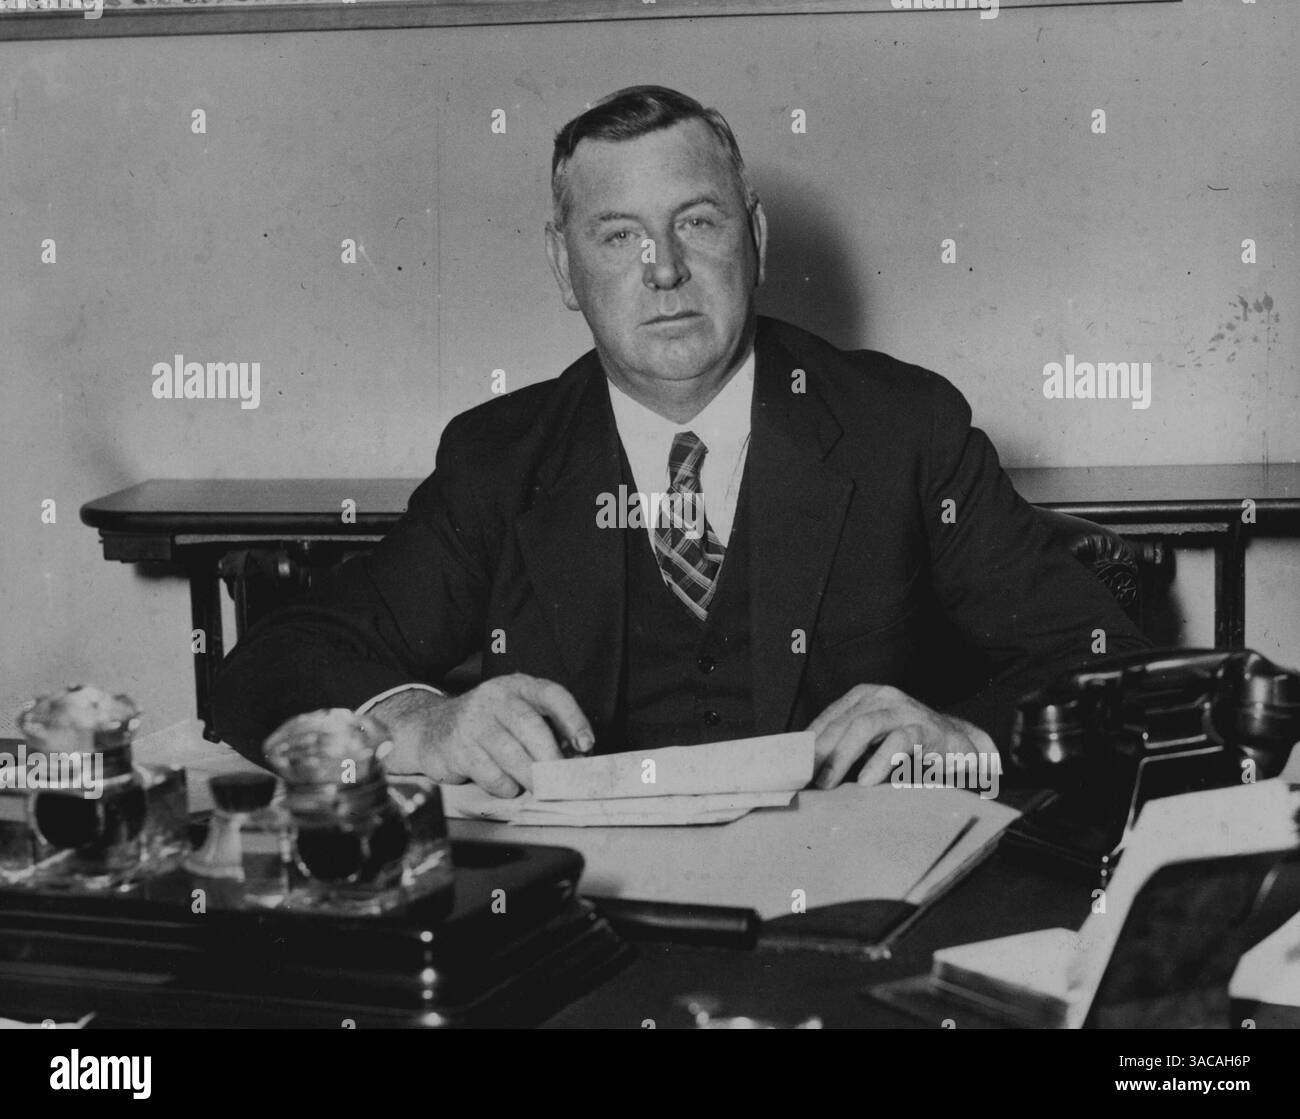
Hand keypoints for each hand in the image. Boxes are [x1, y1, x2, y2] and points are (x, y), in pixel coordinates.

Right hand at [371, 674, 593, 797]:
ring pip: (511, 754)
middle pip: (530, 726)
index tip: (586, 744)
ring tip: (540, 787)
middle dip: (551, 758)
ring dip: (531, 777)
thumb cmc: (486, 725)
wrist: (431, 729)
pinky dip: (506, 786)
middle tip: (563, 779)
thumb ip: (546, 730)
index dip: (573, 718)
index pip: (551, 695)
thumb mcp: (515, 715)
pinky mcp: (457, 748)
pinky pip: (491, 774)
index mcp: (517, 686)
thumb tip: (577, 758)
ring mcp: (473, 722)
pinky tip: (507, 784)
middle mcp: (494, 698)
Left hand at [807, 684, 997, 789]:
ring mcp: (904, 710)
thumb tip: (807, 771)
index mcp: (864, 696)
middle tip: (804, 778)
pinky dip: (879, 762)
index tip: (792, 766)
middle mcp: (882, 697)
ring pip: (865, 726)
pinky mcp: (925, 729)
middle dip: (819, 753)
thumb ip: (844, 748)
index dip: (808, 742)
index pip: (828, 717)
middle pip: (842, 722)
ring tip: (828, 782)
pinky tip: (866, 781)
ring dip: (842, 757)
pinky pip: (899, 742)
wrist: (959, 745)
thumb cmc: (907, 746)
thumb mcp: (872, 741)